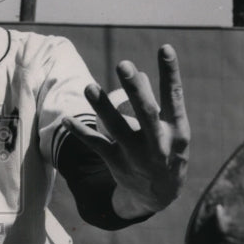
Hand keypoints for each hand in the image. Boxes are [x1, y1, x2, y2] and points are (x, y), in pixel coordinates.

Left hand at [63, 44, 189, 218]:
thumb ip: (157, 102)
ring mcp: (136, 155)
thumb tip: (137, 75)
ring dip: (102, 107)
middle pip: (146, 113)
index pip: (175, 96)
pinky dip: (80, 132)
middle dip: (135, 90)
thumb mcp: (172, 129)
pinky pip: (96, 145)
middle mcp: (158, 143)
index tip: (165, 47)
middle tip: (124, 65)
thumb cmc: (167, 151)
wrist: (158, 195)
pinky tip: (66, 119)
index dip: (171, 72)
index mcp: (177, 130)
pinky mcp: (117, 163)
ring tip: (89, 87)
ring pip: (116, 128)